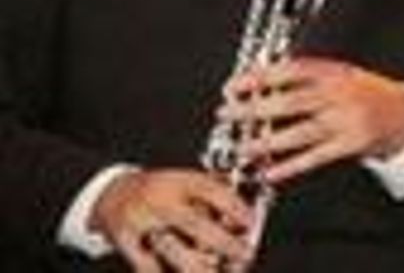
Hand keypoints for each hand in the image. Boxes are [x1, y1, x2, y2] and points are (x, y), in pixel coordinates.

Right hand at [91, 168, 252, 271]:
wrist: (113, 193)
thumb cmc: (159, 189)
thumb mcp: (186, 180)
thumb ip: (214, 193)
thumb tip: (244, 216)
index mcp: (179, 181)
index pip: (211, 191)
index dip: (234, 207)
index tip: (249, 221)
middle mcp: (160, 200)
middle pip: (194, 223)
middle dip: (223, 242)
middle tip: (244, 254)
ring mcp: (141, 221)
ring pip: (172, 249)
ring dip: (199, 265)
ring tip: (216, 271)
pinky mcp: (125, 241)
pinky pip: (147, 266)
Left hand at [218, 57, 403, 183]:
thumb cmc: (366, 91)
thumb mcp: (342, 72)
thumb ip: (308, 75)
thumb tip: (263, 81)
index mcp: (335, 72)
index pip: (291, 71)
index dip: (260, 77)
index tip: (235, 85)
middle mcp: (340, 95)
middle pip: (291, 102)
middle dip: (255, 108)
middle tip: (228, 113)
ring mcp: (346, 121)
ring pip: (300, 133)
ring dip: (267, 142)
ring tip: (242, 147)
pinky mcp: (350, 145)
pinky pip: (315, 157)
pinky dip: (290, 166)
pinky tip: (270, 170)